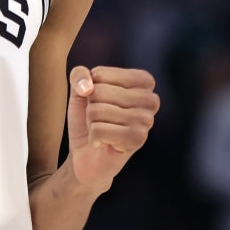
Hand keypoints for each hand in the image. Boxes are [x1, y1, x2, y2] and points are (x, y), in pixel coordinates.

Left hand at [66, 65, 158, 190]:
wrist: (87, 155)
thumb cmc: (89, 119)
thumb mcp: (80, 90)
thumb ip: (79, 75)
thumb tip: (87, 87)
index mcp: (143, 81)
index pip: (100, 74)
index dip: (90, 89)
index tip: (99, 102)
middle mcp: (150, 99)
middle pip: (99, 92)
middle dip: (90, 108)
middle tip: (101, 120)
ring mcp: (146, 120)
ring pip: (97, 111)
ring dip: (92, 123)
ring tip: (103, 130)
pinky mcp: (138, 139)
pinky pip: (98, 130)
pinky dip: (93, 138)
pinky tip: (104, 143)